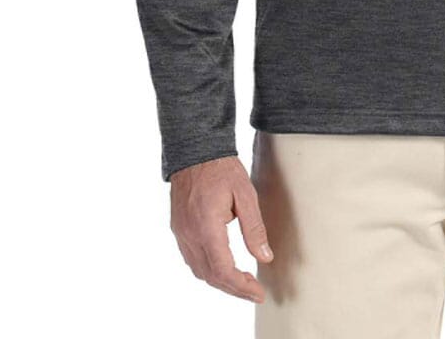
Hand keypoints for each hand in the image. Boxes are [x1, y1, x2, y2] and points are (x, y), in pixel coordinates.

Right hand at [169, 155, 273, 302]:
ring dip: (221, 282)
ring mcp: (181, 233)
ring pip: (199, 271)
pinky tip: (224, 267)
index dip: (241, 286)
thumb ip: (254, 228)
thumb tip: (265, 257)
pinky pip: (192, 259)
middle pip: (211, 276)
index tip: (259, 293)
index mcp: (207, 226)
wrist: (195, 151)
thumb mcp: (245, 193)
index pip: (222, 270)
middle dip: (234, 289)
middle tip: (254, 291)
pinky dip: (209, 270)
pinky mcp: (178, 230)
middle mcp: (190, 234)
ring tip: (243, 282)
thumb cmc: (222, 169)